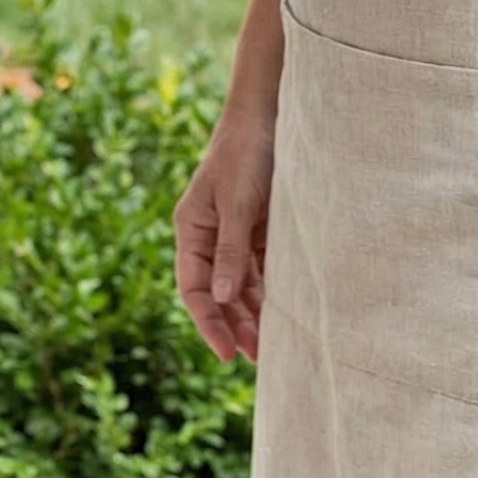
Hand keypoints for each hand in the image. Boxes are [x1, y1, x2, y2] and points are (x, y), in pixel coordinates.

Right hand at [174, 108, 275, 362]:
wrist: (268, 118)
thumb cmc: (244, 155)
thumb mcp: (237, 204)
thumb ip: (231, 251)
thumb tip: (224, 299)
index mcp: (192, 228)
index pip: (193, 287)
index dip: (208, 322)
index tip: (227, 354)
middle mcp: (210, 236)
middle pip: (217, 293)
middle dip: (234, 326)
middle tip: (259, 359)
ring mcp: (234, 235)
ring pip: (240, 287)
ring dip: (253, 315)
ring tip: (275, 346)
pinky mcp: (258, 231)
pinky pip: (260, 272)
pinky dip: (269, 293)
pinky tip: (285, 313)